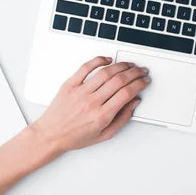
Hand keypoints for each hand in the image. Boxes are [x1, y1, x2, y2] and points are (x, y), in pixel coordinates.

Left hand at [31, 56, 149, 154]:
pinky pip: (86, 67)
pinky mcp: (70, 84)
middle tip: (141, 71)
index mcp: (101, 116)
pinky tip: (108, 60)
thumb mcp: (104, 135)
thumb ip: (122, 119)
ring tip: (129, 65)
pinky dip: (99, 60)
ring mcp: (80, 92)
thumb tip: (134, 102)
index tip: (144, 81)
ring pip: (106, 72)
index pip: (126, 94)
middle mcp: (91, 102)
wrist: (50, 135)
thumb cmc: (75, 136)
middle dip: (135, 73)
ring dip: (121, 66)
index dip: (139, 84)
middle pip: (119, 81)